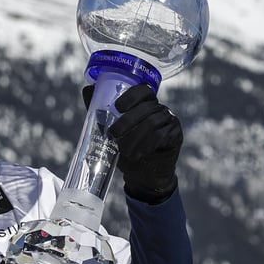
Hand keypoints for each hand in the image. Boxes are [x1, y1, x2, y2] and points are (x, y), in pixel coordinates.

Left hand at [85, 83, 182, 202]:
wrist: (144, 175)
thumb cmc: (128, 150)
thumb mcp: (112, 130)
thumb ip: (101, 112)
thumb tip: (87, 89)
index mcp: (146, 104)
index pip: (143, 91)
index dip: (131, 96)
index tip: (117, 107)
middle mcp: (160, 109)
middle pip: (146, 107)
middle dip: (127, 121)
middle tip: (113, 133)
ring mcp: (170, 121)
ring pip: (152, 122)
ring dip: (135, 137)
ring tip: (124, 151)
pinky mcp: (176, 135)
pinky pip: (161, 135)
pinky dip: (146, 145)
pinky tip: (138, 154)